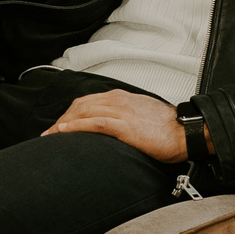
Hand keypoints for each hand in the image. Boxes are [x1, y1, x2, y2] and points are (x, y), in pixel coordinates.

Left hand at [44, 90, 188, 163]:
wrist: (185, 132)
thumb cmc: (167, 128)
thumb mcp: (143, 116)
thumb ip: (126, 116)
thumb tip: (114, 127)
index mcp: (122, 97)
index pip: (87, 102)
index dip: (70, 113)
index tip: (59, 126)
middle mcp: (118, 100)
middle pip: (80, 105)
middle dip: (62, 118)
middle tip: (49, 134)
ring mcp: (121, 111)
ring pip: (83, 112)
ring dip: (63, 123)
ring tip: (49, 136)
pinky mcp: (124, 125)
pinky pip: (94, 123)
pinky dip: (75, 126)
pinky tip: (62, 131)